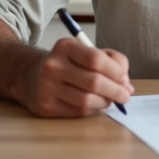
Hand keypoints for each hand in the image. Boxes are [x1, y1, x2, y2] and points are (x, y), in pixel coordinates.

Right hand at [17, 37, 132, 117]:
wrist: (32, 76)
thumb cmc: (67, 64)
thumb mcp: (85, 52)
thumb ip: (110, 62)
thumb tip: (126, 84)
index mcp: (65, 47)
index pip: (96, 59)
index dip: (116, 71)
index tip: (125, 79)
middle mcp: (53, 66)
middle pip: (94, 82)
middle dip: (116, 90)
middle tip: (125, 95)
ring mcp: (46, 87)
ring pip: (87, 100)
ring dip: (105, 102)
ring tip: (111, 100)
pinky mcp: (45, 106)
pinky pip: (78, 112)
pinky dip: (93, 110)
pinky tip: (96, 104)